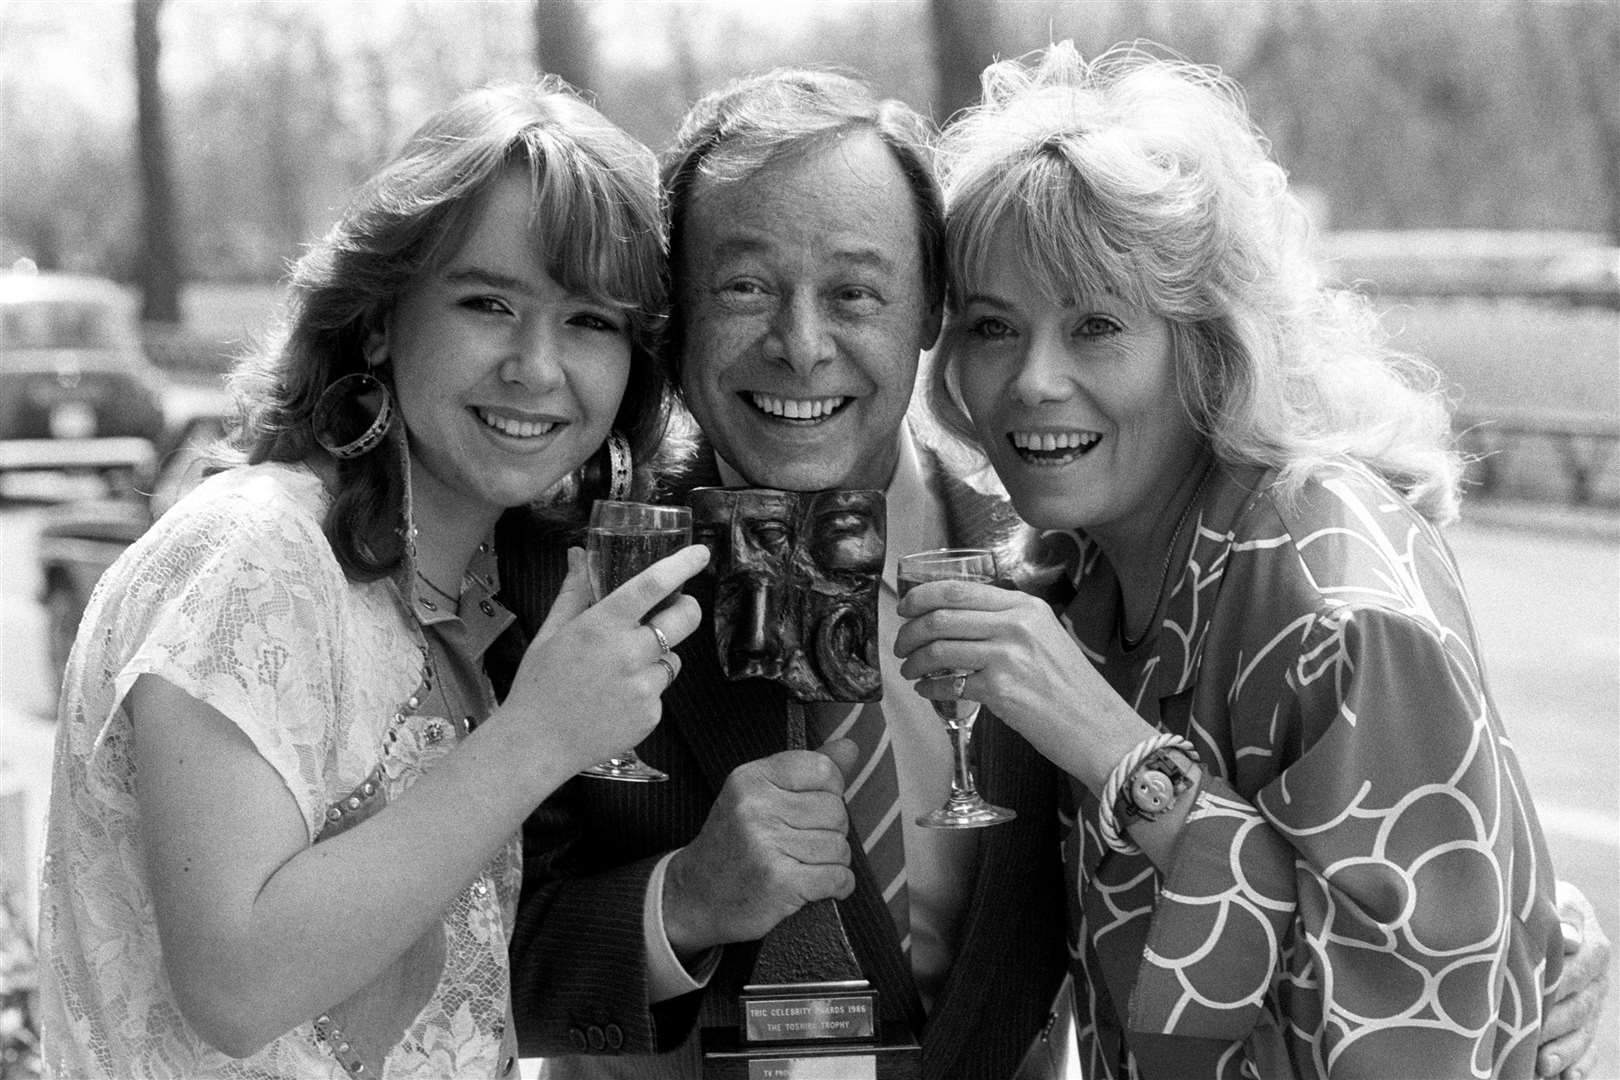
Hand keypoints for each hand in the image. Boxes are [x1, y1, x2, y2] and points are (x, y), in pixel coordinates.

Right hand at [498, 544, 706, 784]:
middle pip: (684, 619)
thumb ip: (573, 592)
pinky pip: (661, 691)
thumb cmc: (539, 686)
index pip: (652, 585)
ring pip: (673, 659)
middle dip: (688, 608)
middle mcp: (628, 654)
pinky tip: (616, 700)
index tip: (701, 553)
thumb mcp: (551, 633)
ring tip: (621, 672)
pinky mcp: (651, 715)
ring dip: (659, 657)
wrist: (537, 745)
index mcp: (601, 626)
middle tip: (679, 608)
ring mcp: (643, 687)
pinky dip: (647, 691)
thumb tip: (578, 554)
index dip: (681, 565)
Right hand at [662, 740, 860, 955]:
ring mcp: (766, 844)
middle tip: (802, 844)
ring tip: (804, 865)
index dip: (830, 792)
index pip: (823, 769)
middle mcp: (756, 806)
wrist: (695, 896)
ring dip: (832, 861)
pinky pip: (837, 877)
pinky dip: (838, 886)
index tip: (811, 809)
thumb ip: (806, 771)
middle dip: (831, 831)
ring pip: (839, 846)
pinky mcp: (779, 882)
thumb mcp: (758, 796)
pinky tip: (816, 886)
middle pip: (836, 810)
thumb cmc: (732, 845)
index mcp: (751, 778)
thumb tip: (850, 748)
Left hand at [893, 579, 1148, 791]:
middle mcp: (1016, 624)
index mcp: (1025, 606)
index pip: (958, 589)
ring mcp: (1007, 656)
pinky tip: (927, 690)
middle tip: (900, 644)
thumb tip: (957, 619)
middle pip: (941, 616)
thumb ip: (1007, 622)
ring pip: (938, 648)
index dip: (922, 596)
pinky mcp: (1000, 690)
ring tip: (910, 669)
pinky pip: (947, 683)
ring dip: (914, 660)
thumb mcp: (1046, 637)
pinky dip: (928, 687)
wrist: (1099, 727)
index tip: (905, 607)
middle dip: (909, 631)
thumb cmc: (1072, 687)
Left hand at [1539, 880, 1611, 1078]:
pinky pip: (1586, 1048)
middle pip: (1581, 1005)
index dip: (1562, 980)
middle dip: (1556, 1023)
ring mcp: (1592, 1003)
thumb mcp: (1548, 898)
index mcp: (1592, 945)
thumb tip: (1571, 940)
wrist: (1543, 916)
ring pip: (1583, 1032)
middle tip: (1531, 1036)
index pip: (1582, 966)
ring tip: (1542, 1065)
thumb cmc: (1537, 904)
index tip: (1541, 990)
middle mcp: (1596, 978)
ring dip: (1564, 1051)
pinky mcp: (1585, 1023)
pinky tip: (1565, 1078)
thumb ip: (1561, 916)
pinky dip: (1577, 1064)